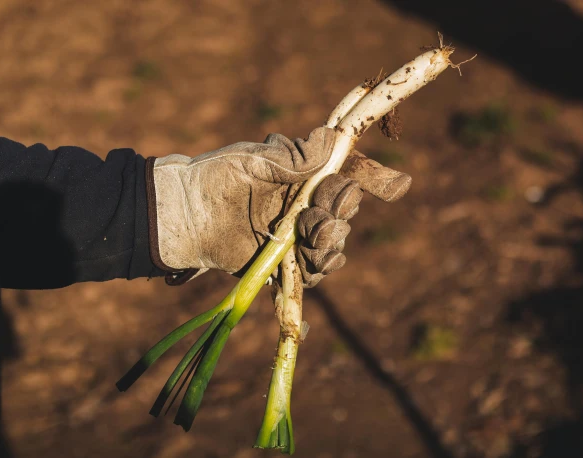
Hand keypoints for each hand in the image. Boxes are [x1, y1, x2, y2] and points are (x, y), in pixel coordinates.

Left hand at [146, 127, 410, 286]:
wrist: (183, 215)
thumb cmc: (217, 177)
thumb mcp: (257, 160)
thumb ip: (298, 156)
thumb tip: (335, 137)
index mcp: (305, 178)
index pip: (348, 178)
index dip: (374, 180)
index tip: (398, 186)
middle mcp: (305, 208)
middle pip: (344, 216)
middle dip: (340, 216)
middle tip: (323, 216)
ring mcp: (294, 240)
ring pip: (331, 250)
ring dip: (330, 248)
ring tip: (312, 244)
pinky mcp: (279, 267)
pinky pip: (306, 280)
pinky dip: (310, 285)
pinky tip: (306, 294)